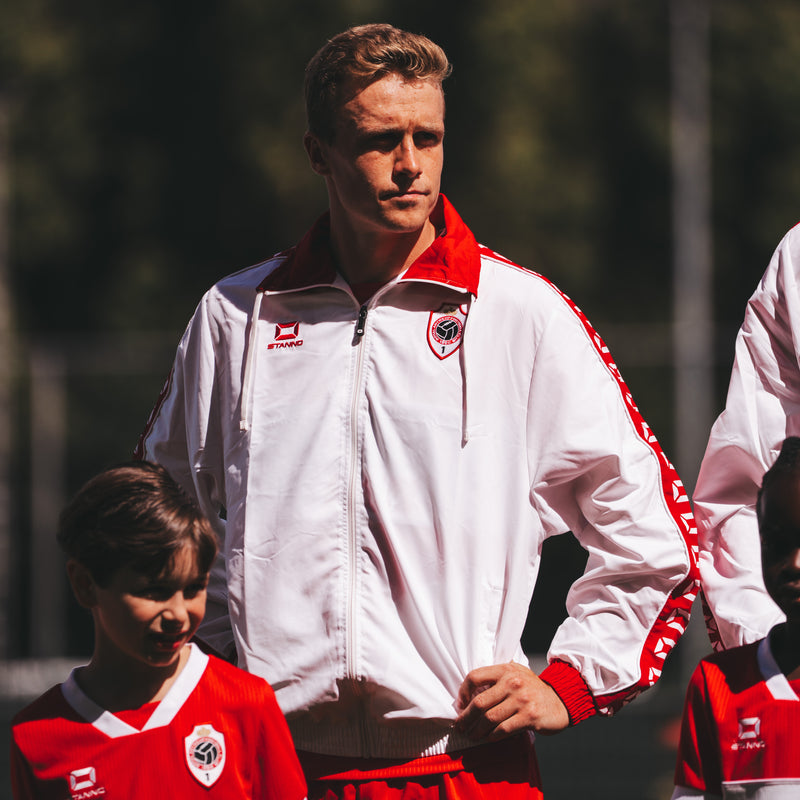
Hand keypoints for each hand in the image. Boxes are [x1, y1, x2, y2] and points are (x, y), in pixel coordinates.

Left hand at [454, 662, 569, 740]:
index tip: (460, 704)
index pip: (475, 677)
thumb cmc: (533, 689)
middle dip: (465, 717)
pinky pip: (503, 729)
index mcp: (505, 670)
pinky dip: (493, 736)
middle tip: (460, 726)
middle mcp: (512, 682)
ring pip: (489, 718)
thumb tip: (470, 692)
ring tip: (472, 735)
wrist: (561, 700)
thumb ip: (497, 677)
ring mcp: (521, 699)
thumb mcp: (516, 674)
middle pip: (479, 702)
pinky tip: (489, 738)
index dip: (463, 692)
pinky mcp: (529, 716)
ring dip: (477, 730)